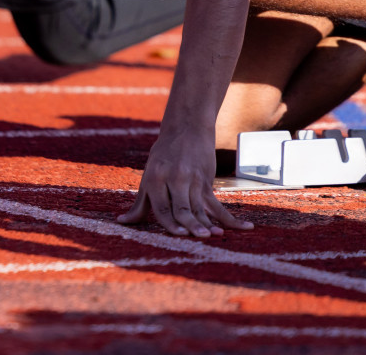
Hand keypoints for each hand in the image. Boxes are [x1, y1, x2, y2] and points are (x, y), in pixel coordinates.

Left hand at [119, 126, 253, 237]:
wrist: (186, 128)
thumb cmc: (163, 157)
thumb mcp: (148, 178)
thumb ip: (139, 204)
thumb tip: (122, 222)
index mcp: (155, 179)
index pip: (162, 208)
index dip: (171, 223)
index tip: (179, 235)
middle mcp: (173, 179)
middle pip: (182, 208)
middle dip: (191, 224)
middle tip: (199, 237)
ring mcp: (192, 180)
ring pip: (200, 207)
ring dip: (209, 223)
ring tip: (216, 236)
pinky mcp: (206, 181)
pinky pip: (218, 205)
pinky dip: (230, 218)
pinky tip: (243, 228)